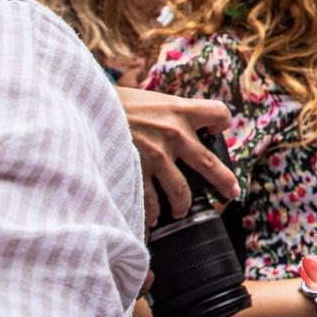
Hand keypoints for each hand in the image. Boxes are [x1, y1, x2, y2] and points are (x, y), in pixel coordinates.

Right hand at [117, 86, 237, 225]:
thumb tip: (174, 124)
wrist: (86, 107)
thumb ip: (166, 113)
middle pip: (210, 163)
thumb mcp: (149, 98)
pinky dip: (152, 212)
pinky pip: (151, 201)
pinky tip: (152, 218)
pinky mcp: (137, 172)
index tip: (217, 129)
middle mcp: (175, 134)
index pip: (219, 113)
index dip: (221, 121)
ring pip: (182, 192)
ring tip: (180, 211)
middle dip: (224, 182)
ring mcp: (157, 156)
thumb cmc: (114, 101)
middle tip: (230, 192)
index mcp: (180, 111)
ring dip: (183, 205)